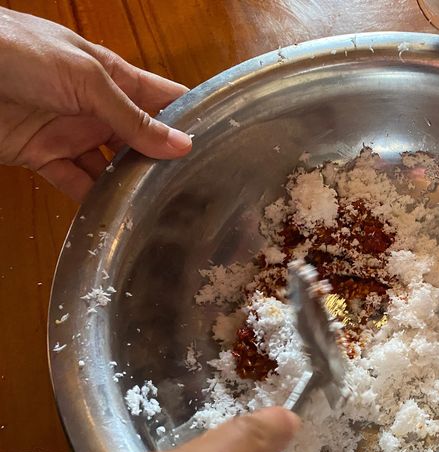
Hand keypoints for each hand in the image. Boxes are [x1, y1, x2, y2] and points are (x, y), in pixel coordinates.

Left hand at [0, 7, 191, 199]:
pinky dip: (93, 202)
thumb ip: (131, 116)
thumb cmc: (20, 52)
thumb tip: (180, 145)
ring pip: (112, 167)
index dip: (192, 118)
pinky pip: (76, 183)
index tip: (222, 145)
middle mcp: (98, 108)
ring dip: (132, 186)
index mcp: (114, 78)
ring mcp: (72, 133)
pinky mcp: (44, 157)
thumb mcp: (86, 78)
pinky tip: (114, 216)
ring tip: (161, 209)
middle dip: (165, 162)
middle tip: (197, 191)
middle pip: (142, 139)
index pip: (164, 99)